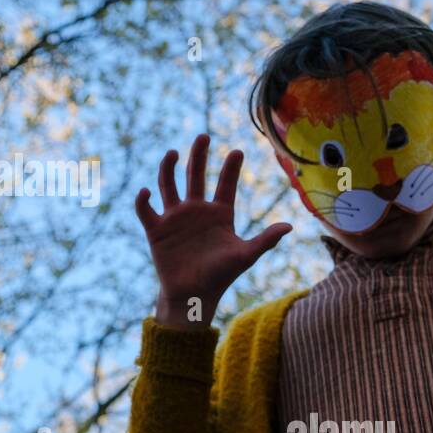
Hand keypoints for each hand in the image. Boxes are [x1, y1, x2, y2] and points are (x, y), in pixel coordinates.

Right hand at [135, 134, 290, 328]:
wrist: (193, 296)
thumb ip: (265, 240)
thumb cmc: (220, 277)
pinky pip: (146, 210)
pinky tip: (145, 191)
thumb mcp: (245, 256)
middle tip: (203, 136)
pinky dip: (143, 200)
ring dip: (169, 168)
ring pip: (169, 185)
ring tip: (173, 152)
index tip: (237, 151)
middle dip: (199, 155)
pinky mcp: (156, 230)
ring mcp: (175, 218)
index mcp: (219, 214)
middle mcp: (196, 211)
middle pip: (196, 176)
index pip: (225, 184)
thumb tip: (290, 226)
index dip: (231, 168)